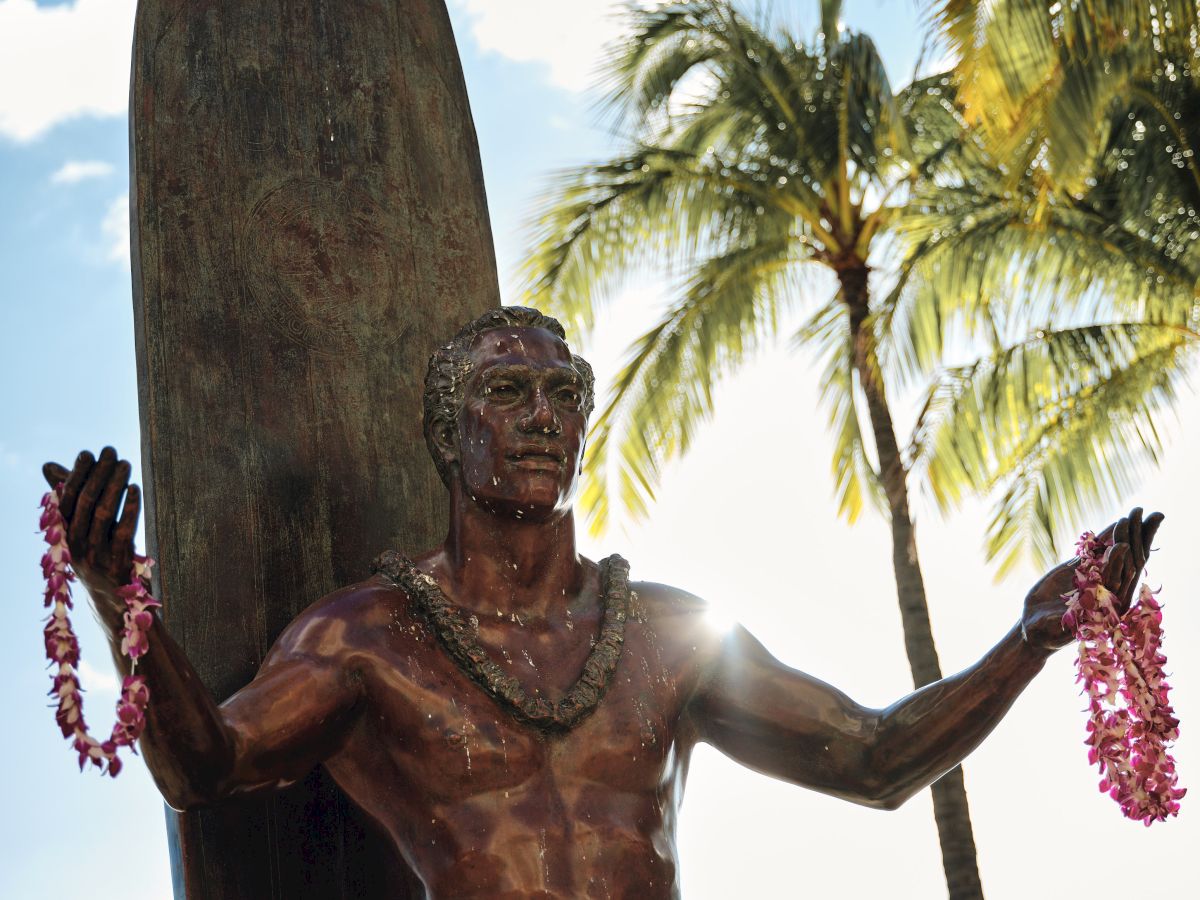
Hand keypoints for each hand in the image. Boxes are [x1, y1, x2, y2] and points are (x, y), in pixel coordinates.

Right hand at [42, 447, 141, 608]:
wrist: (113, 601)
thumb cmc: (99, 554)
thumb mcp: (83, 529)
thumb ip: (72, 499)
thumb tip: (48, 466)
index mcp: (65, 534)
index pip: (66, 499)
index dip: (76, 474)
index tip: (87, 453)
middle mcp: (76, 544)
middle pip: (85, 502)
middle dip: (98, 473)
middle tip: (110, 451)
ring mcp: (95, 555)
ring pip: (103, 513)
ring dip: (114, 485)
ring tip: (125, 464)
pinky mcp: (117, 563)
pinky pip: (123, 530)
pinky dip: (129, 507)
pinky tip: (135, 488)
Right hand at [1022, 507, 1162, 651]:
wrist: (1036, 627)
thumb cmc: (1048, 632)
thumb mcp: (1063, 625)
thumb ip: (1076, 614)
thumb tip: (1088, 602)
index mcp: (1107, 605)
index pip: (1118, 580)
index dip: (1120, 562)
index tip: (1122, 546)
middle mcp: (1106, 590)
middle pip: (1121, 563)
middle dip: (1127, 542)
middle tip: (1131, 522)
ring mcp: (1094, 578)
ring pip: (1110, 554)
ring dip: (1120, 536)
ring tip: (1129, 516)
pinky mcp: (1080, 570)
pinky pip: (1094, 553)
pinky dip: (1102, 539)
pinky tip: (1112, 525)